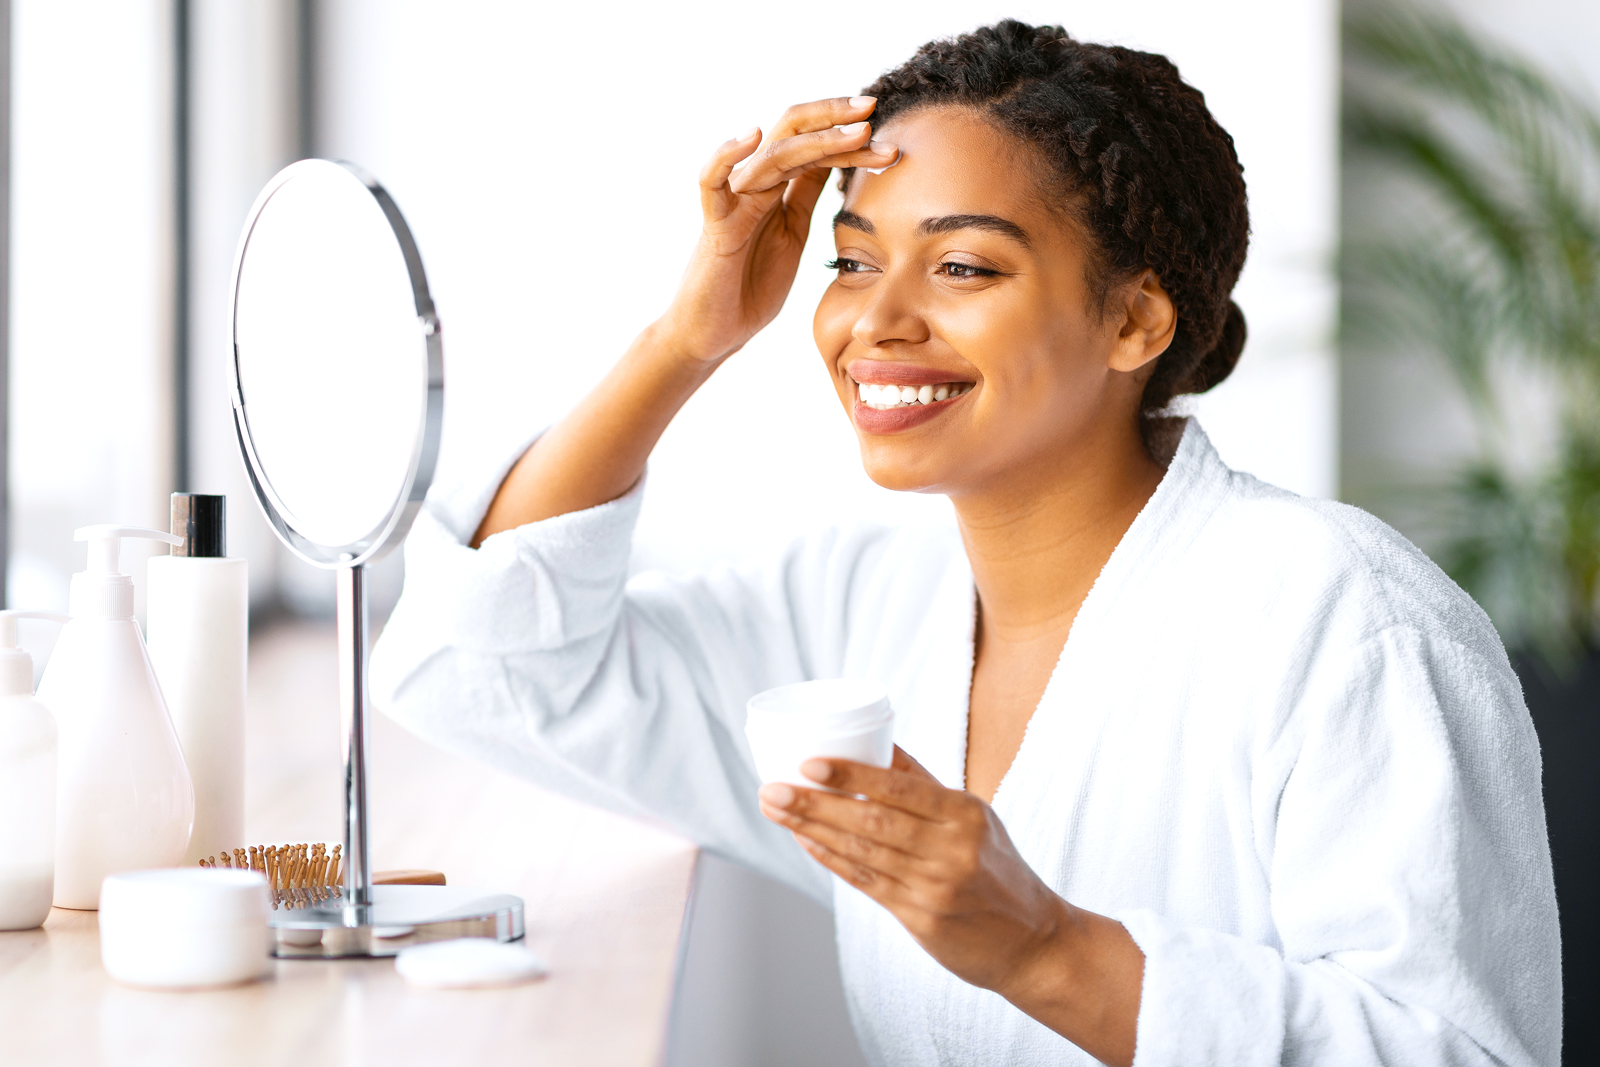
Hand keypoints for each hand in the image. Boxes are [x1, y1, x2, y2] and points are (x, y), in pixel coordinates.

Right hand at [658, 97, 897, 364]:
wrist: (714, 333)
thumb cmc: (750, 289)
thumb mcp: (792, 233)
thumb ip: (806, 197)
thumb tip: (836, 163)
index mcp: (778, 189)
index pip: (816, 148)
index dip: (849, 135)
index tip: (887, 131)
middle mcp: (755, 185)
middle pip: (793, 132)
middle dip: (834, 116)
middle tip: (872, 105)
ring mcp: (734, 202)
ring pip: (773, 154)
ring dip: (817, 139)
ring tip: (857, 131)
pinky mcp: (715, 226)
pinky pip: (711, 182)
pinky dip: (726, 156)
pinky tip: (753, 135)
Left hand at [757, 746, 1142, 1066]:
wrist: (1034, 942)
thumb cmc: (997, 869)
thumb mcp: (974, 818)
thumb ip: (926, 785)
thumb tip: (879, 742)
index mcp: (965, 814)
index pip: (900, 788)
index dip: (852, 775)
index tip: (808, 763)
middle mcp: (951, 850)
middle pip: (871, 820)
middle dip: (814, 803)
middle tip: (771, 788)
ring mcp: (935, 887)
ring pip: (862, 852)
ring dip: (812, 829)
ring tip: (776, 809)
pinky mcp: (922, 919)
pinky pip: (867, 883)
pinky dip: (832, 860)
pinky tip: (805, 842)